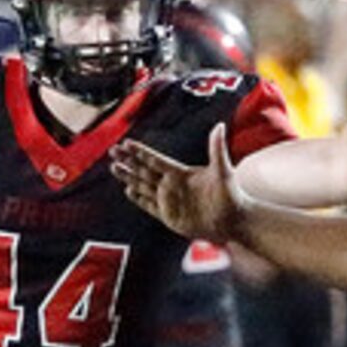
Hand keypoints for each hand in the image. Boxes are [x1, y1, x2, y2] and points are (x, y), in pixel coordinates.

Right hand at [112, 122, 241, 242]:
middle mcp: (172, 185)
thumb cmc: (231, 195)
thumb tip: (219, 126)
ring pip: (143, 186)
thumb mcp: (223, 171)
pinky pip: (149, 205)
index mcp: (181, 173)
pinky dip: (138, 198)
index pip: (155, 159)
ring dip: (128, 177)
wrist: (234, 221)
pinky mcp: (169, 216)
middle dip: (128, 161)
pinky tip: (128, 190)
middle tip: (112, 151)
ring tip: (114, 167)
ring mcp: (169, 201)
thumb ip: (217, 149)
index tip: (127, 143)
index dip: (141, 152)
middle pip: (144, 170)